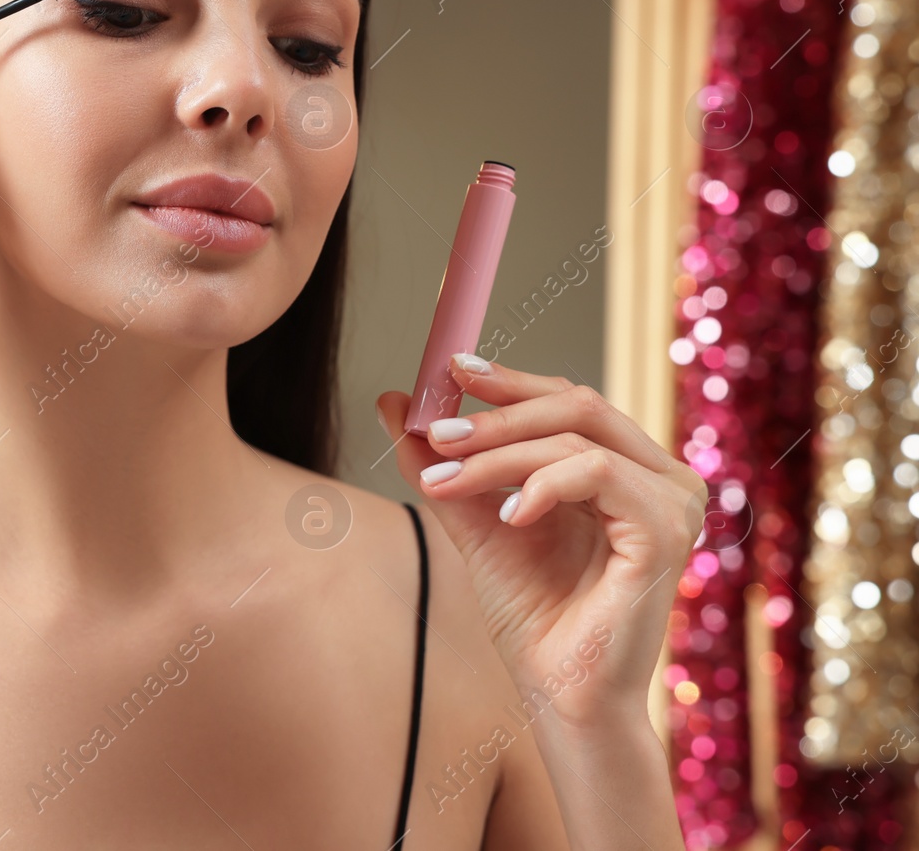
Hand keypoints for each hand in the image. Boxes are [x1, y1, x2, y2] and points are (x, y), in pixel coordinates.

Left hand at [376, 358, 706, 728]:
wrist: (561, 694)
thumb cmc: (534, 615)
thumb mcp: (475, 521)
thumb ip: (443, 464)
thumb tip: (395, 402)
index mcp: (625, 468)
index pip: (567, 400)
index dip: (509, 380)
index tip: (450, 370)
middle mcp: (659, 476)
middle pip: (576, 402)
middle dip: (496, 411)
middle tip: (436, 430)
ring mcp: (670, 501)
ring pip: (576, 435)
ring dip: (500, 453)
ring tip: (444, 482)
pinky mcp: (665, 529)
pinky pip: (597, 472)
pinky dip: (541, 484)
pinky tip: (508, 517)